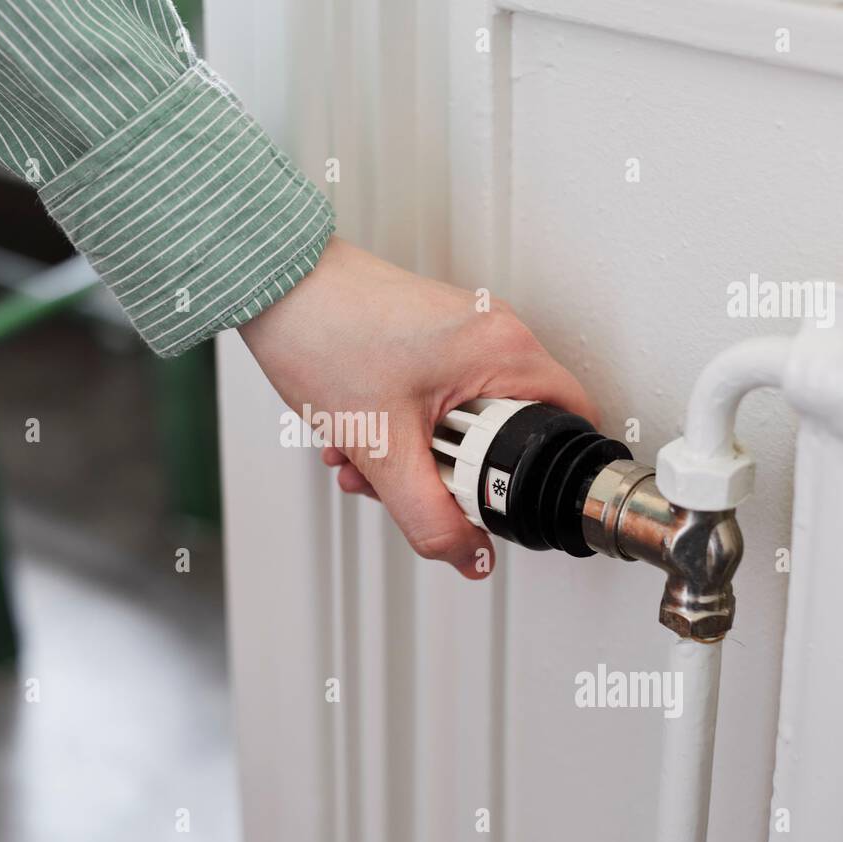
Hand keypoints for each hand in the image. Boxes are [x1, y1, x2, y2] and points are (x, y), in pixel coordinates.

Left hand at [239, 236, 597, 578]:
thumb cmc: (323, 334)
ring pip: (462, 423)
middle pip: (506, 434)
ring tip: (363, 460)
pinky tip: (353, 437)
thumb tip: (470, 555)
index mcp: (506, 351)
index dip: (537, 478)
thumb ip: (430, 517)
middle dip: (449, 476)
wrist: (272, 284)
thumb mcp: (383, 449)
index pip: (571, 425)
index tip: (493, 502)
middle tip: (409, 482)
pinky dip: (397, 429)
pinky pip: (434, 400)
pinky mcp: (428, 335)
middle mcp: (493, 332)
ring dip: (412, 458)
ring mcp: (461, 330)